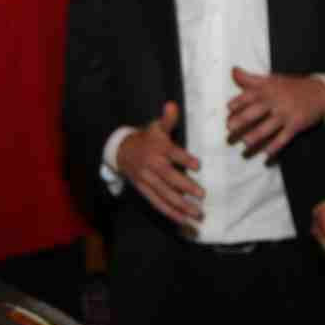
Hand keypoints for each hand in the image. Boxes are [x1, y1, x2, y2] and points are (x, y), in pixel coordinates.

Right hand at [118, 100, 203, 229]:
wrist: (122, 152)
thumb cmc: (147, 139)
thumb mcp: (156, 127)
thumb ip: (168, 119)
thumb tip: (172, 104)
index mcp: (158, 149)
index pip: (172, 153)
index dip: (184, 159)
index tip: (198, 165)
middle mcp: (152, 166)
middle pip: (168, 178)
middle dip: (185, 187)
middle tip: (202, 195)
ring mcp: (148, 180)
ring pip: (164, 194)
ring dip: (181, 205)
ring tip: (197, 213)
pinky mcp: (145, 190)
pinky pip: (158, 203)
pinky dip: (170, 212)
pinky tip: (184, 220)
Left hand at [226, 68, 324, 159]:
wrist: (320, 91)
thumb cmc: (292, 86)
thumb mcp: (271, 79)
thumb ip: (250, 79)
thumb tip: (233, 71)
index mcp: (268, 90)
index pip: (249, 96)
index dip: (238, 102)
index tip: (229, 110)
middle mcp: (275, 101)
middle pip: (255, 112)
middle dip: (241, 121)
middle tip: (230, 129)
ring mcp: (285, 114)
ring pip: (267, 128)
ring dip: (255, 136)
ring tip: (245, 143)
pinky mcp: (295, 125)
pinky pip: (283, 138)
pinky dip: (274, 147)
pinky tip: (266, 153)